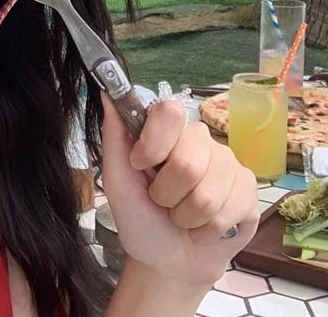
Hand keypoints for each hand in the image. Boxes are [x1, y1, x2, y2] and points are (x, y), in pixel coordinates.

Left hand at [101, 94, 259, 285]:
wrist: (169, 262)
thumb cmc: (141, 217)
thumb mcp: (117, 180)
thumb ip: (114, 137)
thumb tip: (106, 94)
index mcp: (167, 132)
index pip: (169, 113)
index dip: (154, 144)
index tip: (140, 165)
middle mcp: (200, 140)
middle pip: (187, 162)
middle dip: (166, 194)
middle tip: (162, 202)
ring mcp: (228, 163)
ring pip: (207, 193)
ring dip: (186, 216)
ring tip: (182, 217)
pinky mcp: (249, 190)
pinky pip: (229, 211)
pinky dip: (207, 230)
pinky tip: (204, 228)